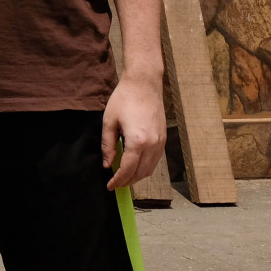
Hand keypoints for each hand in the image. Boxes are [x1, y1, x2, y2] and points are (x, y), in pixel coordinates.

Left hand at [102, 70, 165, 190]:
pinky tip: (135, 166)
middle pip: (140, 173)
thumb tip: (107, 164)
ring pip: (150, 169)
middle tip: (115, 184)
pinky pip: (155, 161)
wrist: (144, 84)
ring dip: (137, 177)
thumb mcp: (109, 121)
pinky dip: (145, 168)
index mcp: (137, 141)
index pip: (128, 170)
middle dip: (127, 182)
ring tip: (124, 177)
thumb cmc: (124, 99)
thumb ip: (107, 145)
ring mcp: (160, 142)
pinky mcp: (163, 139)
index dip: (118, 180)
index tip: (110, 186)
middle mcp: (152, 145)